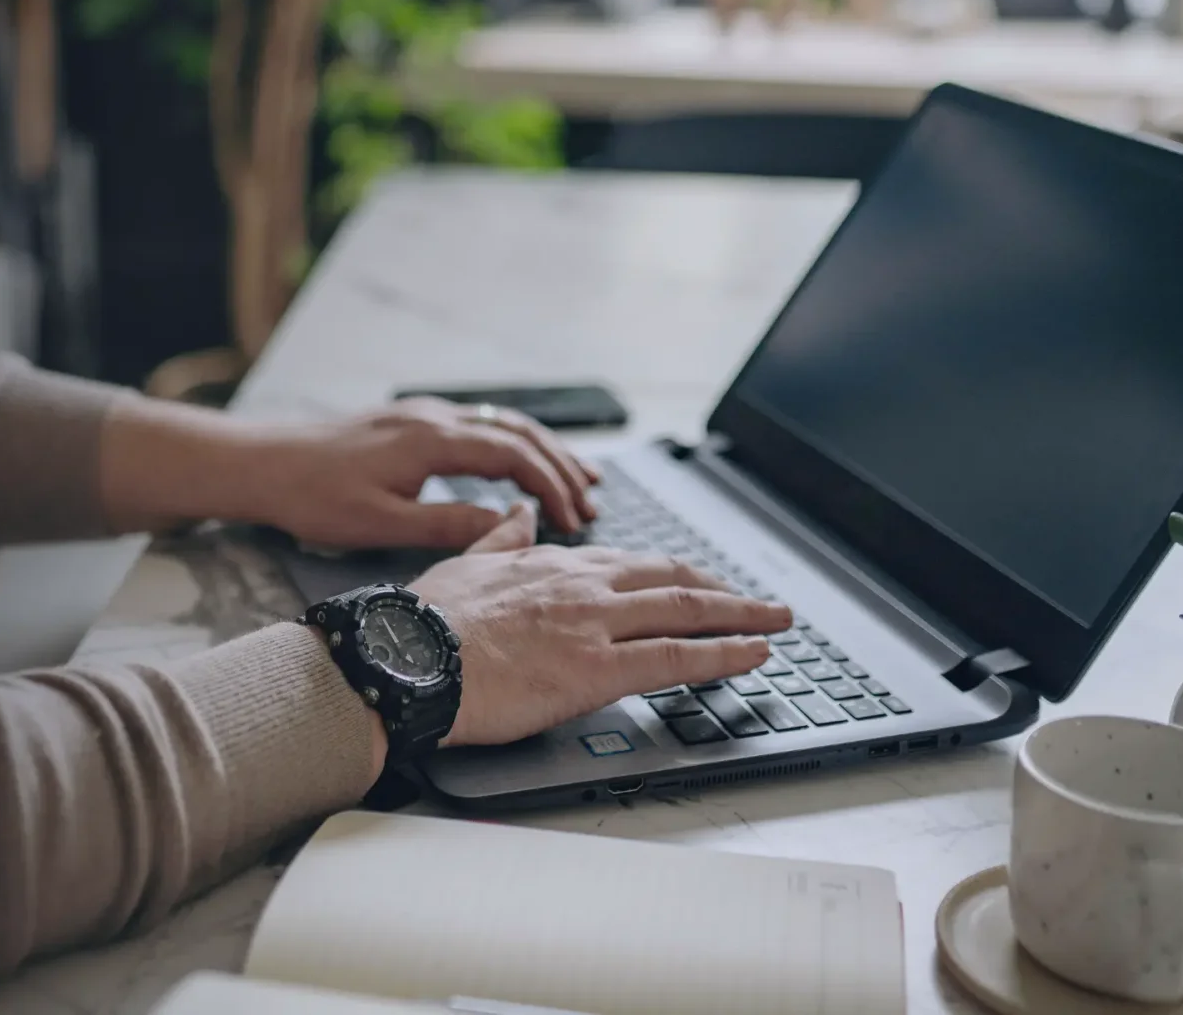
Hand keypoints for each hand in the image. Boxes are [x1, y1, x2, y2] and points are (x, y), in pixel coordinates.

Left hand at [242, 396, 598, 549]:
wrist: (262, 465)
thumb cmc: (312, 497)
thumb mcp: (382, 523)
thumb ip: (449, 525)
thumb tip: (509, 527)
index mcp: (432, 440)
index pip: (514, 455)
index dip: (553, 486)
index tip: (576, 519)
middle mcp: (433, 417)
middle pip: (518, 434)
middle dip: (561, 468)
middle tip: (592, 504)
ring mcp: (421, 415)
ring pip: (500, 425)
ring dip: (541, 453)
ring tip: (576, 482)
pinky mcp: (408, 423)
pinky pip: (476, 426)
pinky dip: (510, 446)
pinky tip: (517, 466)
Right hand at [410, 503, 791, 747]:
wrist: (405, 657)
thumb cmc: (422, 621)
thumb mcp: (462, 563)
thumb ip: (500, 538)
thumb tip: (520, 513)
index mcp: (551, 564)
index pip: (629, 563)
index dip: (672, 574)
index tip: (696, 581)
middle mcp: (583, 586)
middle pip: (672, 581)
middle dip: (724, 590)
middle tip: (759, 600)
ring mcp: (595, 624)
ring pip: (688, 612)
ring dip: (743, 616)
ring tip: (777, 622)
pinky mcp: (598, 668)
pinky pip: (678, 657)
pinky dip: (726, 653)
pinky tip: (755, 654)